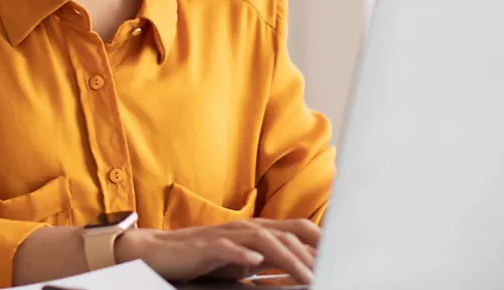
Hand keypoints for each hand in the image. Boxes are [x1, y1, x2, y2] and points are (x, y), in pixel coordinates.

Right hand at [114, 219, 319, 283]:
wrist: (161, 251)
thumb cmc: (205, 257)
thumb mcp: (243, 260)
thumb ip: (270, 260)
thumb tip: (301, 270)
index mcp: (258, 229)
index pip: (297, 229)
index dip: (321, 241)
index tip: (343, 256)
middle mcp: (246, 228)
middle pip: (287, 235)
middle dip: (311, 255)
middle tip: (329, 274)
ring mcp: (227, 235)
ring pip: (264, 240)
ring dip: (287, 258)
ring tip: (305, 275)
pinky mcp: (206, 246)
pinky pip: (227, 248)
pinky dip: (242, 254)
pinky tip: (255, 263)